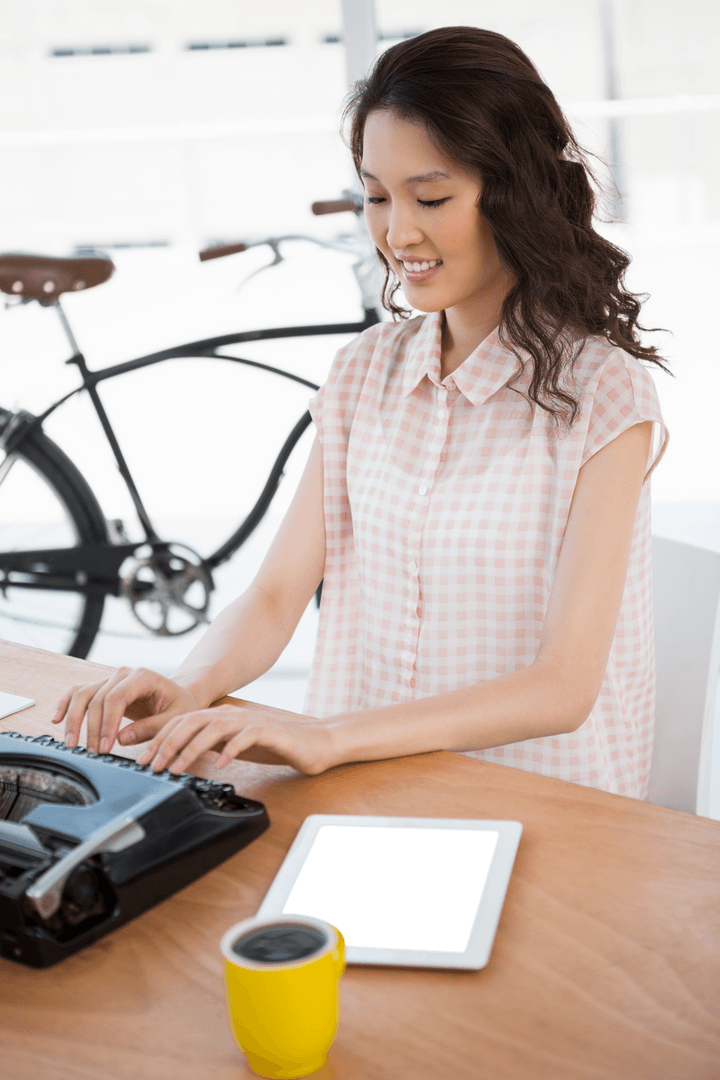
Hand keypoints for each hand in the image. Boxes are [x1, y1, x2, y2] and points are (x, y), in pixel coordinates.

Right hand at [52, 666, 204, 753]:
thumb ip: (152, 728)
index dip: (107, 723)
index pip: (116, 697)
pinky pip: (78, 692)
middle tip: (92, 752)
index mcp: (143, 676)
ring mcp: (111, 678)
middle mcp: (123, 673)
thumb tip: (122, 738)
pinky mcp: (102, 686)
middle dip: (91, 728)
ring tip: (71, 743)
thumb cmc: (180, 706)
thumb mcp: (175, 718)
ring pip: (83, 694)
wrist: (178, 696)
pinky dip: (65, 704)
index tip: (105, 747)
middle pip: (97, 698)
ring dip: (73, 719)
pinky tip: (56, 719)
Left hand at [135, 703, 333, 776]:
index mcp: (221, 717)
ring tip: (177, 767)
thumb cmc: (273, 745)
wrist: (312, 743)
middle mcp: (233, 715)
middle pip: (192, 722)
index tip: (142, 757)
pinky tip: (220, 764)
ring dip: (191, 748)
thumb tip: (176, 756)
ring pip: (214, 728)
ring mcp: (251, 721)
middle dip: (168, 743)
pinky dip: (230, 749)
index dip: (160, 738)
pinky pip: (245, 737)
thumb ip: (209, 746)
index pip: (183, 722)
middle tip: (152, 764)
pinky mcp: (269, 731)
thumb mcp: (232, 746)